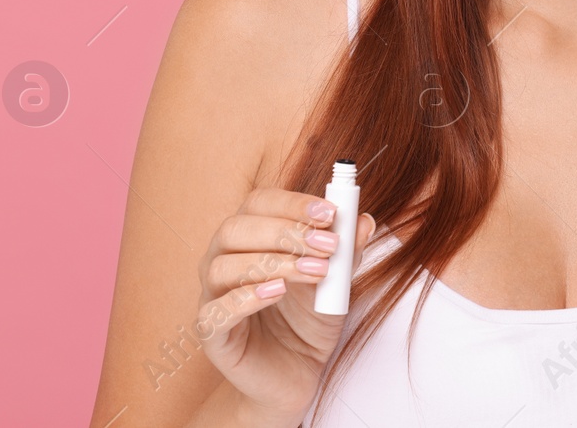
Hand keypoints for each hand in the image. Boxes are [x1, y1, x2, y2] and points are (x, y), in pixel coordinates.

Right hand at [195, 187, 375, 423]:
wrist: (296, 373)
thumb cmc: (309, 320)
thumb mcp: (336, 283)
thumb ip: (347, 252)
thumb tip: (364, 220)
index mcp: (249, 237)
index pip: (259, 203)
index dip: (293, 203)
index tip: (330, 212)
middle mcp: (223, 260)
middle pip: (235, 229)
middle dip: (286, 232)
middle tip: (328, 245)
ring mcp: (212, 297)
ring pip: (223, 267)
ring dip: (273, 263)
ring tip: (315, 272)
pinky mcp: (213, 335)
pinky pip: (214, 312)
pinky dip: (244, 299)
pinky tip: (276, 293)